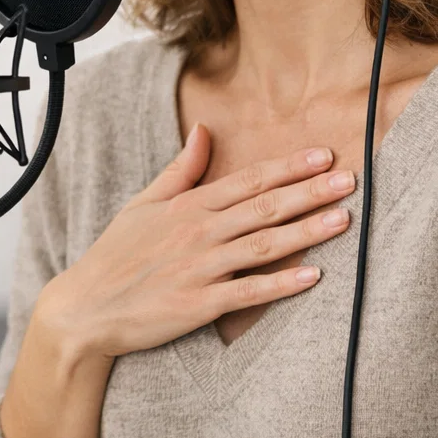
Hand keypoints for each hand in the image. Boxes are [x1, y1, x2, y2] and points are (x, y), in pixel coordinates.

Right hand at [37, 123, 353, 359]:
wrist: (87, 307)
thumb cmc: (116, 255)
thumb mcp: (144, 203)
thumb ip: (181, 169)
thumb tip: (205, 130)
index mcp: (188, 206)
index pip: (248, 181)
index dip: (288, 168)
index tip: (323, 155)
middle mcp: (199, 233)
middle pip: (265, 208)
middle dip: (310, 192)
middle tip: (350, 180)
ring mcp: (201, 269)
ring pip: (264, 245)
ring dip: (307, 232)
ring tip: (343, 219)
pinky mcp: (199, 305)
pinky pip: (248, 292)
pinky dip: (280, 284)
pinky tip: (312, 276)